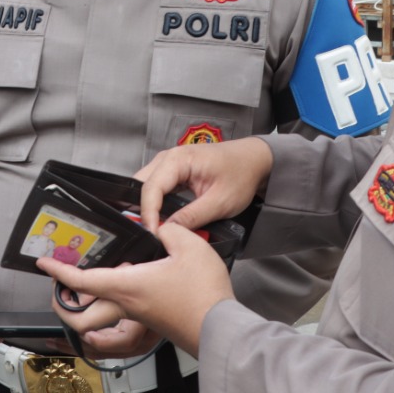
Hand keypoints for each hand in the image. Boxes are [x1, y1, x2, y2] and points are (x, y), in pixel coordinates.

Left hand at [40, 222, 233, 357]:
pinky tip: (129, 284)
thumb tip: (162, 228)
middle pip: (82, 319)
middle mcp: (128, 307)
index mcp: (127, 287)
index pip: (82, 281)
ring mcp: (140, 319)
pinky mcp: (153, 324)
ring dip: (89, 308)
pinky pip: (124, 318)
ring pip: (102, 321)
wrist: (221, 328)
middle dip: (64, 307)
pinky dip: (114, 304)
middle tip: (59, 289)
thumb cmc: (204, 294)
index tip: (45, 263)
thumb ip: (170, 230)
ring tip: (89, 286)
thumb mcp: (189, 246)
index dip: (59, 271)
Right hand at [136, 137, 272, 230]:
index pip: (151, 188)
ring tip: (154, 229)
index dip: (148, 214)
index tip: (152, 234)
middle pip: (141, 185)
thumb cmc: (240, 174)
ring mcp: (168, 164)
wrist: (253, 161)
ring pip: (145, 187)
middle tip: (150, 234)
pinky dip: (154, 204)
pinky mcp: (172, 172)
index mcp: (178, 159)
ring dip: (146, 208)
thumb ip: (192, 217)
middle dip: (141, 210)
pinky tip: (160, 219)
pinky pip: (155, 188)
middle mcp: (168, 158)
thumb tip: (167, 231)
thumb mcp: (219, 202)